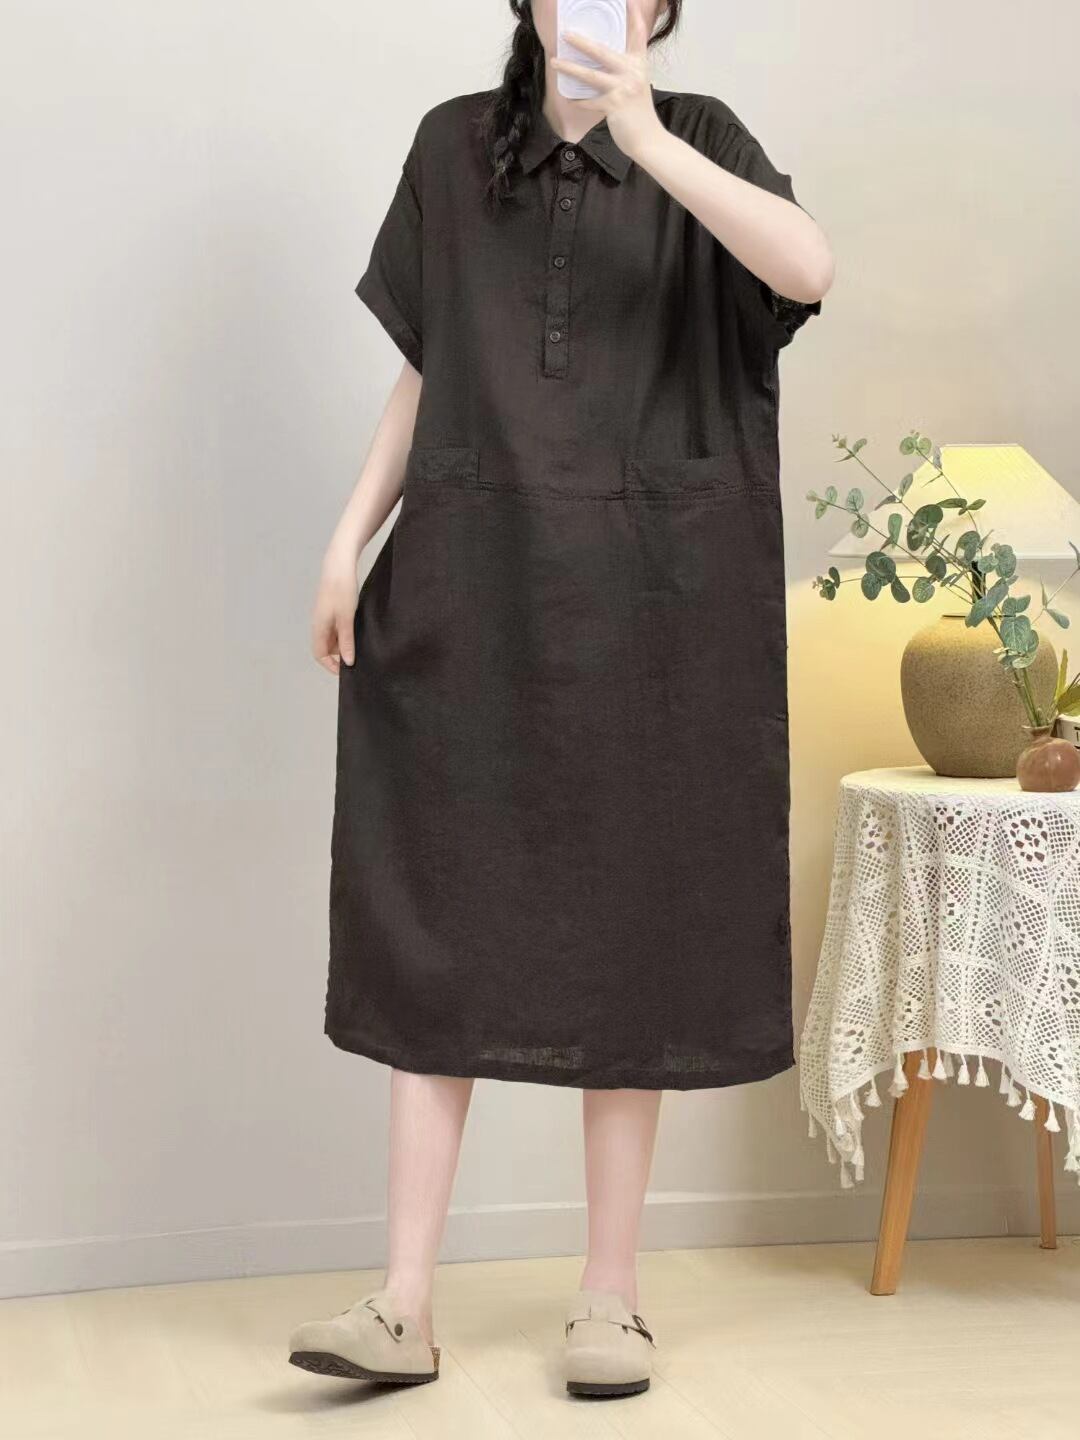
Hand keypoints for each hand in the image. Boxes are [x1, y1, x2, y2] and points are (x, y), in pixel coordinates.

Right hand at [311, 546, 358, 674]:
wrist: (340, 563)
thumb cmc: (341, 588)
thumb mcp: (346, 618)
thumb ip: (346, 640)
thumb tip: (347, 662)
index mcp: (318, 626)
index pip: (319, 654)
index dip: (330, 665)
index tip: (346, 672)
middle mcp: (319, 622)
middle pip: (326, 647)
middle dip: (338, 655)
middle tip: (357, 658)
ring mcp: (325, 615)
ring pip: (332, 637)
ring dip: (343, 643)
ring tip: (360, 644)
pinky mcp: (332, 608)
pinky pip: (337, 626)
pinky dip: (346, 632)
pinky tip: (358, 629)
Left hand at [550, 0, 663, 159]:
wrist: (649, 140)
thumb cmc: (640, 115)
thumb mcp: (638, 87)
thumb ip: (625, 73)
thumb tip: (605, 66)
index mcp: (639, 65)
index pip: (638, 35)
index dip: (633, 16)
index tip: (628, 1)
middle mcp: (632, 72)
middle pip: (603, 51)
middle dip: (582, 42)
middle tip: (566, 34)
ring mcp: (622, 88)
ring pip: (591, 75)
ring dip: (570, 68)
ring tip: (555, 62)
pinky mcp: (614, 106)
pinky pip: (590, 101)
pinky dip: (579, 101)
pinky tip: (570, 99)